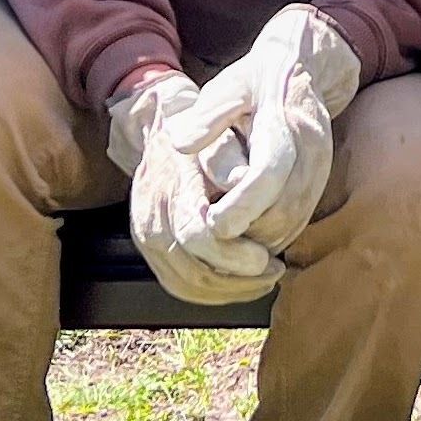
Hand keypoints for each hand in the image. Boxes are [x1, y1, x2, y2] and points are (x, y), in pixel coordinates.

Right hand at [108, 69, 277, 305]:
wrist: (165, 128)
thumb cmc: (207, 132)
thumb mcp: (221, 133)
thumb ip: (229, 158)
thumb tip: (243, 182)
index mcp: (170, 186)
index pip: (197, 236)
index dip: (234, 255)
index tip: (266, 257)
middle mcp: (151, 216)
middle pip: (193, 270)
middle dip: (238, 280)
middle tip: (273, 271)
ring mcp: (146, 235)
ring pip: (187, 284)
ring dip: (229, 290)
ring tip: (263, 279)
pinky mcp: (148, 247)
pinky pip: (178, 285)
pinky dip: (212, 292)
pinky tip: (239, 285)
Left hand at [174, 4, 362, 253]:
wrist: (304, 66)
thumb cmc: (256, 79)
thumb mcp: (228, 85)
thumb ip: (205, 116)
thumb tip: (179, 145)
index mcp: (285, 120)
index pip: (269, 172)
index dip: (243, 205)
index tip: (214, 224)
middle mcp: (312, 147)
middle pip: (285, 206)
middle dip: (250, 230)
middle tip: (211, 238)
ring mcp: (320, 166)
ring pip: (295, 218)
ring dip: (262, 238)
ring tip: (226, 241)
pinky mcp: (320, 179)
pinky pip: (300, 217)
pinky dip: (274, 234)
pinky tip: (247, 235)